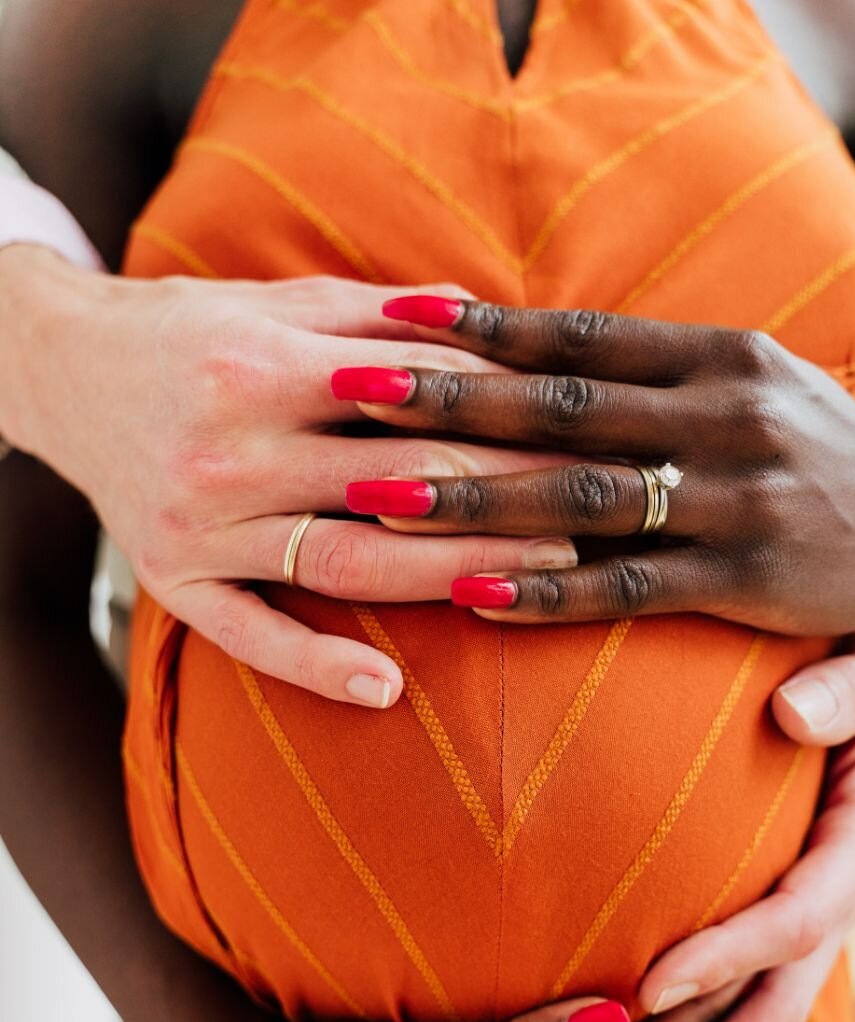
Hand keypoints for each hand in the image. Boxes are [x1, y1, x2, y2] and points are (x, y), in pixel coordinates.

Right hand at [0, 253, 576, 703]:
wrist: (62, 369)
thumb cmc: (190, 330)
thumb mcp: (277, 302)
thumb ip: (380, 316)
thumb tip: (492, 322)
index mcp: (261, 365)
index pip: (413, 398)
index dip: (509, 416)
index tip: (587, 434)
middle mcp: (229, 448)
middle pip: (398, 482)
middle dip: (510, 497)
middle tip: (598, 513)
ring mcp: (199, 525)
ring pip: (344, 562)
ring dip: (450, 574)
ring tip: (540, 581)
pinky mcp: (173, 581)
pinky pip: (248, 636)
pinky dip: (316, 668)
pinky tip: (387, 692)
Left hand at [337, 294, 854, 629]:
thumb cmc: (808, 449)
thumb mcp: (747, 381)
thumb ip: (651, 372)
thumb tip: (529, 351)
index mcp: (718, 356)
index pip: (582, 335)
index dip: (483, 327)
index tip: (392, 317)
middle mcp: (725, 415)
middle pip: (563, 407)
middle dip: (448, 400)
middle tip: (351, 394)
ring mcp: (736, 497)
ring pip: (581, 497)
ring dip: (473, 497)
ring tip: (376, 498)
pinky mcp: (745, 580)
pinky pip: (627, 587)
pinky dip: (545, 591)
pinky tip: (473, 596)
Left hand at [620, 636, 854, 1021]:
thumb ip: (849, 693)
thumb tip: (792, 710)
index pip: (797, 920)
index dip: (730, 958)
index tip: (652, 989)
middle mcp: (838, 893)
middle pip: (777, 1004)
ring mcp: (811, 910)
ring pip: (758, 1011)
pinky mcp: (780, 907)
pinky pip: (743, 980)